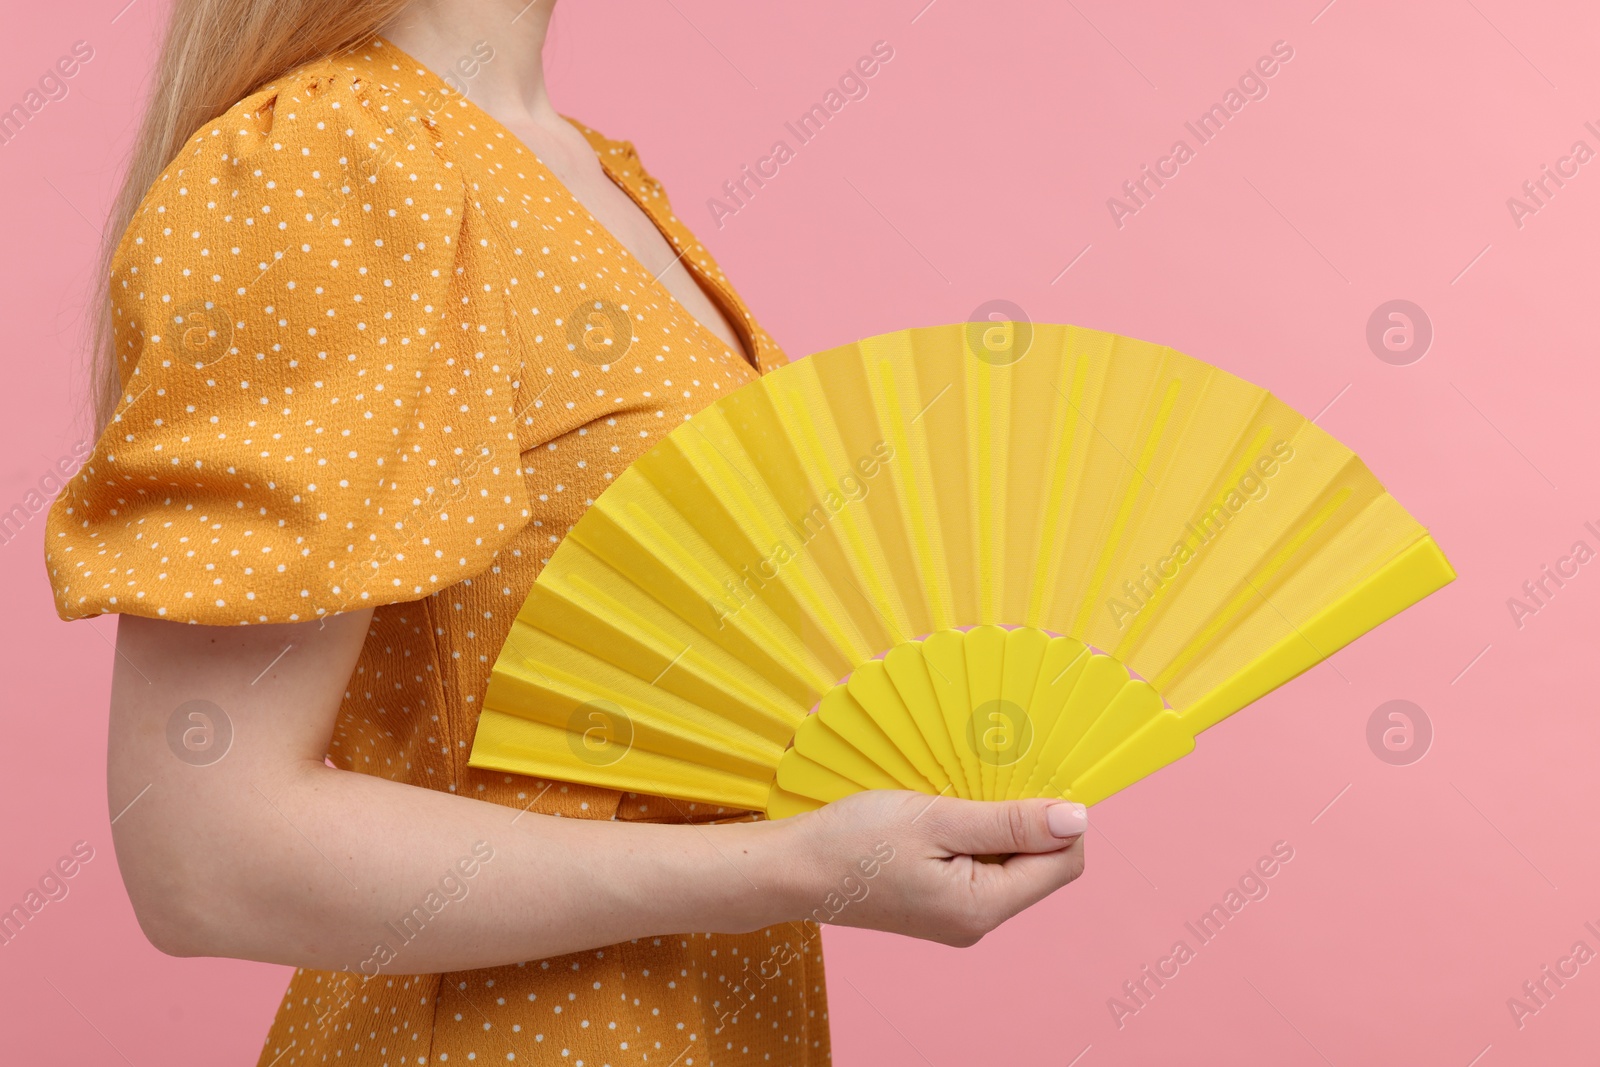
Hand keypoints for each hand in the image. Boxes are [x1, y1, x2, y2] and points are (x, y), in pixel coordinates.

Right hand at [787, 790, 1087, 946]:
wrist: (792, 870)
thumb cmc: (854, 841)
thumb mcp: (937, 819)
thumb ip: (1009, 822)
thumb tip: (1078, 819)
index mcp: (982, 908)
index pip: (1063, 864)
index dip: (1061, 819)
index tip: (1032, 776)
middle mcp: (977, 922)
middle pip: (1040, 866)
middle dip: (1027, 819)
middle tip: (988, 779)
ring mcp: (958, 916)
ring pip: (1009, 864)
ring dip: (998, 824)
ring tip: (957, 794)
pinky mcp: (940, 905)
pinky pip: (980, 868)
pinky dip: (974, 836)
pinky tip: (944, 812)